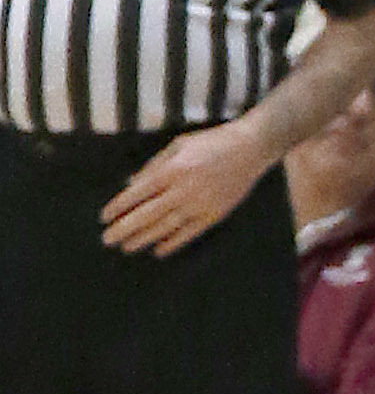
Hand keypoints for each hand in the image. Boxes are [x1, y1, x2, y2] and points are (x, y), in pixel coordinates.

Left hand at [100, 120, 267, 254]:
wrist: (251, 149)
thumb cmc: (212, 142)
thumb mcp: (178, 145)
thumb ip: (154, 165)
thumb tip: (130, 184)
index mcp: (172, 170)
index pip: (137, 193)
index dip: (118, 207)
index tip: (104, 217)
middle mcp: (184, 189)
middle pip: (147, 214)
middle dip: (125, 229)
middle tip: (108, 240)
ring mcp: (200, 204)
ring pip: (166, 227)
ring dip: (144, 238)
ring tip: (127, 247)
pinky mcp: (215, 214)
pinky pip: (190, 232)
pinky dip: (173, 242)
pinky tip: (159, 250)